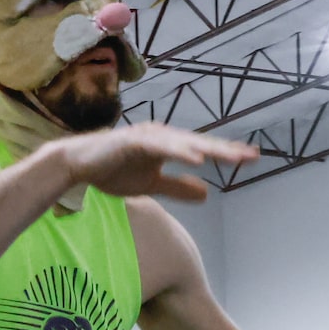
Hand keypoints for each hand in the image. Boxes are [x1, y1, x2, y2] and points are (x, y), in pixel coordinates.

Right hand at [46, 122, 257, 200]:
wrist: (77, 165)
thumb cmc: (112, 170)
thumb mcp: (151, 184)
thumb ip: (177, 187)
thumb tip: (207, 194)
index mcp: (168, 145)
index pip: (202, 149)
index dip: (225, 153)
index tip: (251, 158)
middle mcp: (162, 136)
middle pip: (199, 143)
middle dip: (225, 150)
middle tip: (251, 156)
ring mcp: (148, 136)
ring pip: (184, 142)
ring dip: (208, 148)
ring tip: (230, 157)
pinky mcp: (133, 139)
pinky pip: (160, 146)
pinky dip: (178, 151)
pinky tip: (196, 158)